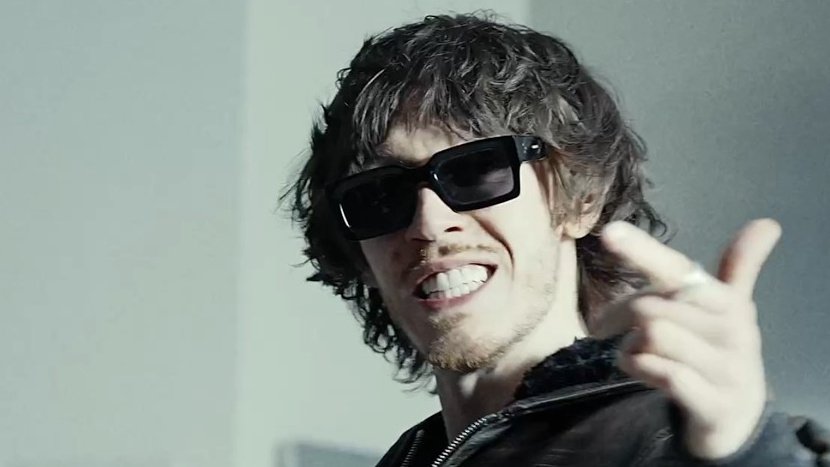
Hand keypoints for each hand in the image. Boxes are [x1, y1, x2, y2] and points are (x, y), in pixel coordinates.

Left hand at [594, 218, 781, 459]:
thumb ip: (737, 266)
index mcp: (726, 301)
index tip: (608, 231)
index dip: (642, 251)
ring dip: (631, 347)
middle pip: (649, 306)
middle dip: (624, 320)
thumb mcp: (726, 308)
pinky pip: (663, 372)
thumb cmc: (718, 351)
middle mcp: (733, 330)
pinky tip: (645, 373)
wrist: (737, 417)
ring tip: (645, 355)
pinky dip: (640, 370)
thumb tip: (769, 223)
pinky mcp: (716, 403)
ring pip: (652, 337)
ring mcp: (728, 368)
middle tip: (626, 332)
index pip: (678, 270)